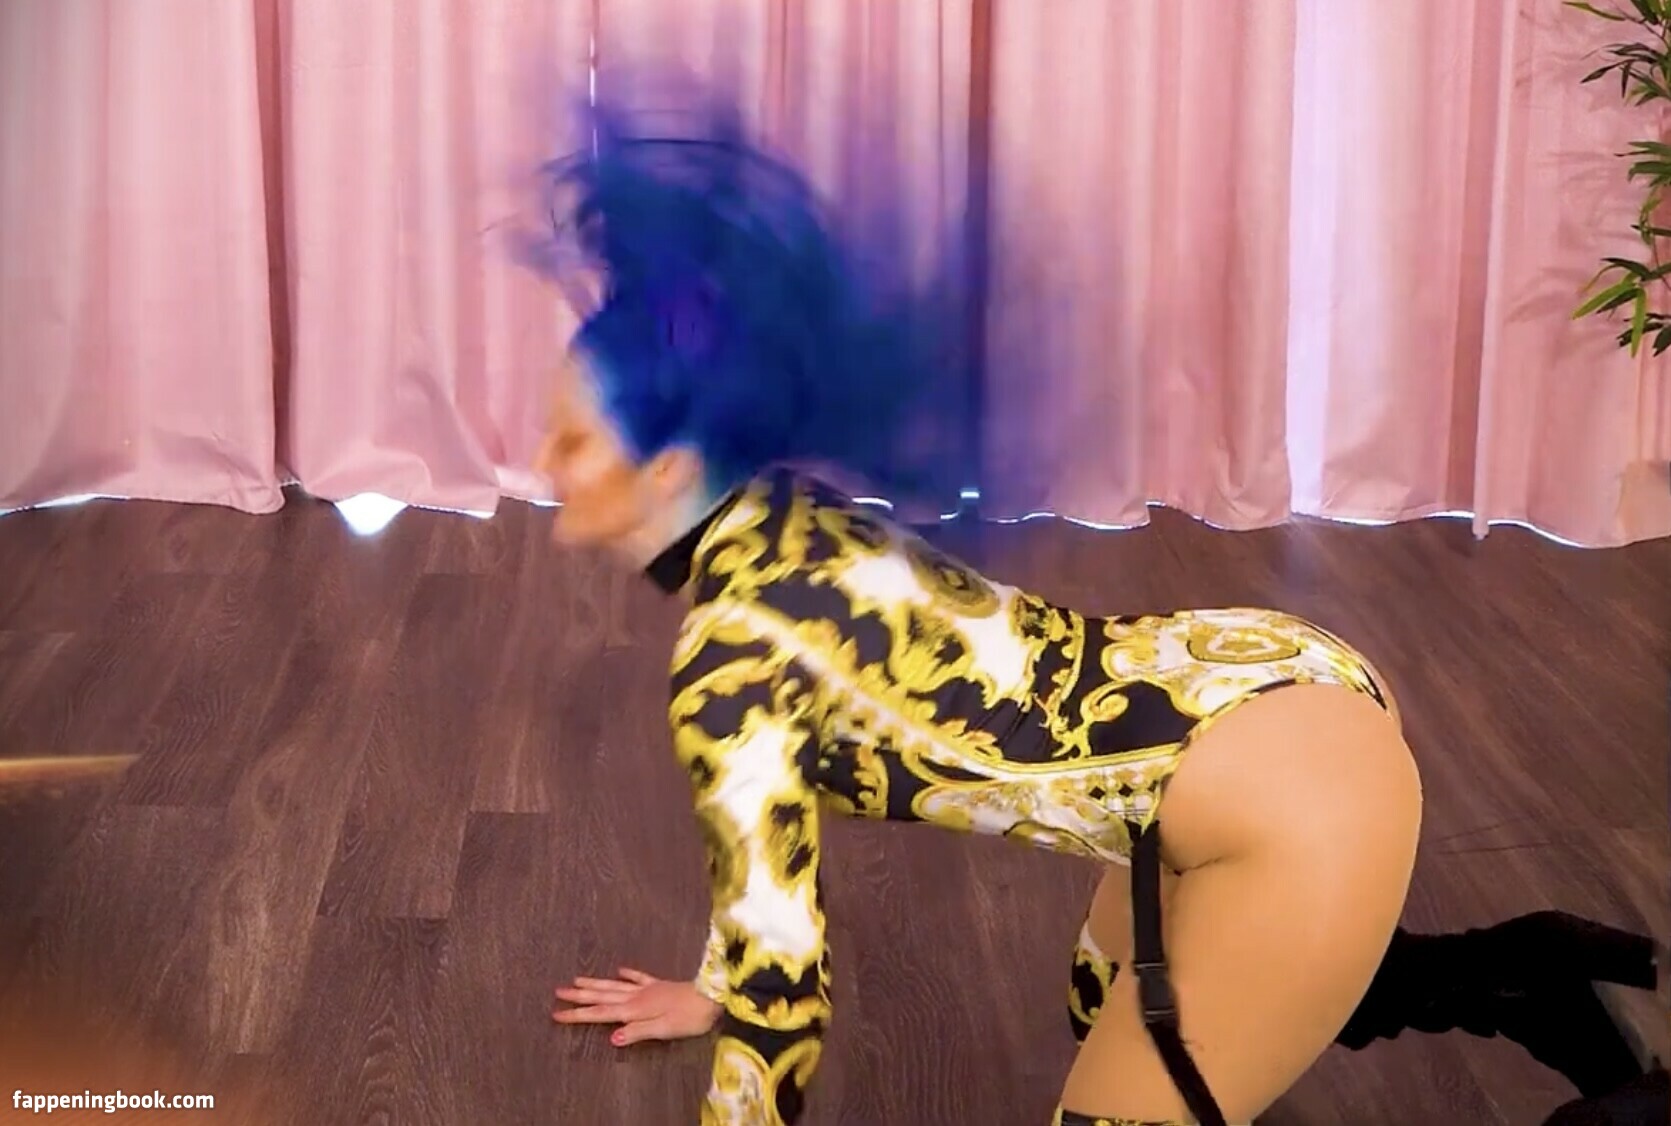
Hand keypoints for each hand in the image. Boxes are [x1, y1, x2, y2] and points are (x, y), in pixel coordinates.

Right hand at [553, 967, 720, 1046]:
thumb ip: (637, 1032)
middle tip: (557, 992)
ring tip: (577, 979)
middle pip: (602, 996)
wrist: (713, 995)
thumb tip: (610, 1037)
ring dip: (595, 983)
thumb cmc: (689, 1017)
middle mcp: (637, 996)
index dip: (578, 1014)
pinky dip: (627, 974)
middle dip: (579, 995)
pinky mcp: (659, 985)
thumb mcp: (663, 1029)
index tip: (556, 1013)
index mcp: (635, 1009)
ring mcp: (647, 988)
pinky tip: (619, 970)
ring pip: (615, 985)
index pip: (600, 1013)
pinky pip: (638, 977)